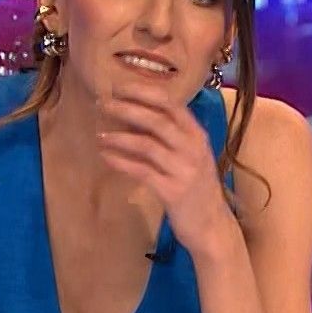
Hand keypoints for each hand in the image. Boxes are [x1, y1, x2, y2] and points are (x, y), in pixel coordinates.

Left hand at [97, 83, 234, 250]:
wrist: (212, 226)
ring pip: (147, 145)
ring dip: (120, 137)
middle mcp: (193, 149)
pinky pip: (141, 171)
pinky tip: (106, 156)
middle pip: (157, 119)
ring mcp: (184, 170)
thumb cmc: (197, 189)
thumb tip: (137, 114)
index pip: (171, 104)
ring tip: (100, 134)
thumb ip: (172, 137)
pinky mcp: (173, 191)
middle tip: (102, 103)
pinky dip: (121, 161)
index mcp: (198, 136)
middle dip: (127, 108)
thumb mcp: (191, 157)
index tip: (120, 86)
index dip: (144, 92)